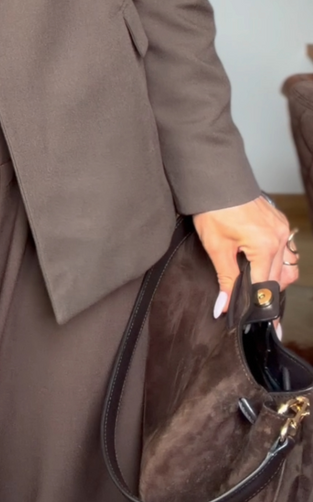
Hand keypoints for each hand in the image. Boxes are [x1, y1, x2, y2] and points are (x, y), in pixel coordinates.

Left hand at [193, 196, 299, 328]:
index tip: (261, 323)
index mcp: (265, 246)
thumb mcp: (217, 248)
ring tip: (253, 282)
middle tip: (251, 305)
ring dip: (273, 278)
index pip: (266, 287)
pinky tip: (259, 263)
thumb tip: (224, 306)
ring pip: (287, 266)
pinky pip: (286, 250)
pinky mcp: (279, 223)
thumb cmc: (214, 208)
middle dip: (265, 293)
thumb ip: (226, 280)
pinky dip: (275, 261)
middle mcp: (280, 238)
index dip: (260, 306)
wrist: (215, 178)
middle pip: (280, 279)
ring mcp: (282, 229)